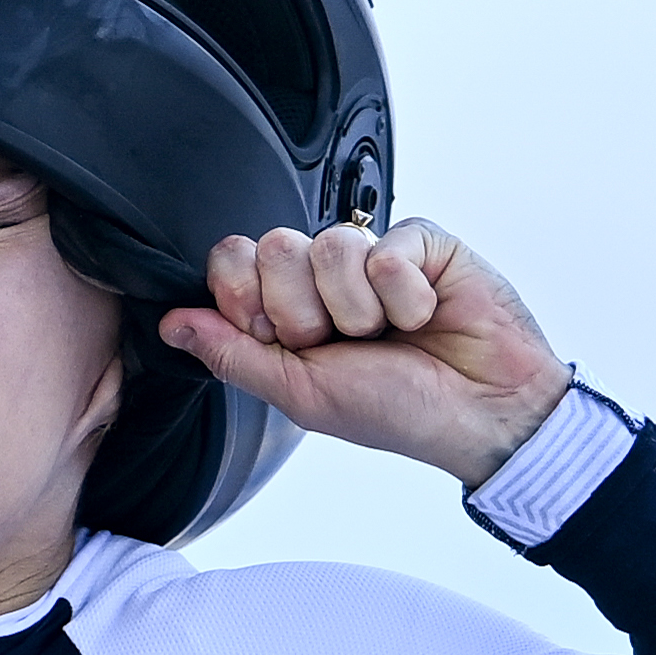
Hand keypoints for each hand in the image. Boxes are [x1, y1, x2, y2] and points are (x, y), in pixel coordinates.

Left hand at [159, 218, 572, 487]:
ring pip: (328, 245)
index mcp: (286, 311)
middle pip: (274, 247)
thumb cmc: (400, 411)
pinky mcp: (420, 241)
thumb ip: (234, 354)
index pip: (232, 261)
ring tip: (389, 332)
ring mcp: (370, 255)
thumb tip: (172, 325)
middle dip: (308, 311)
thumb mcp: (302, 394)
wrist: (483, 414)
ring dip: (360, 309)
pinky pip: (384, 247)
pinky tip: (424, 313)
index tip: (283, 337)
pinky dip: (404, 295)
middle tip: (346, 341)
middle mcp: (323, 279)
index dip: (248, 298)